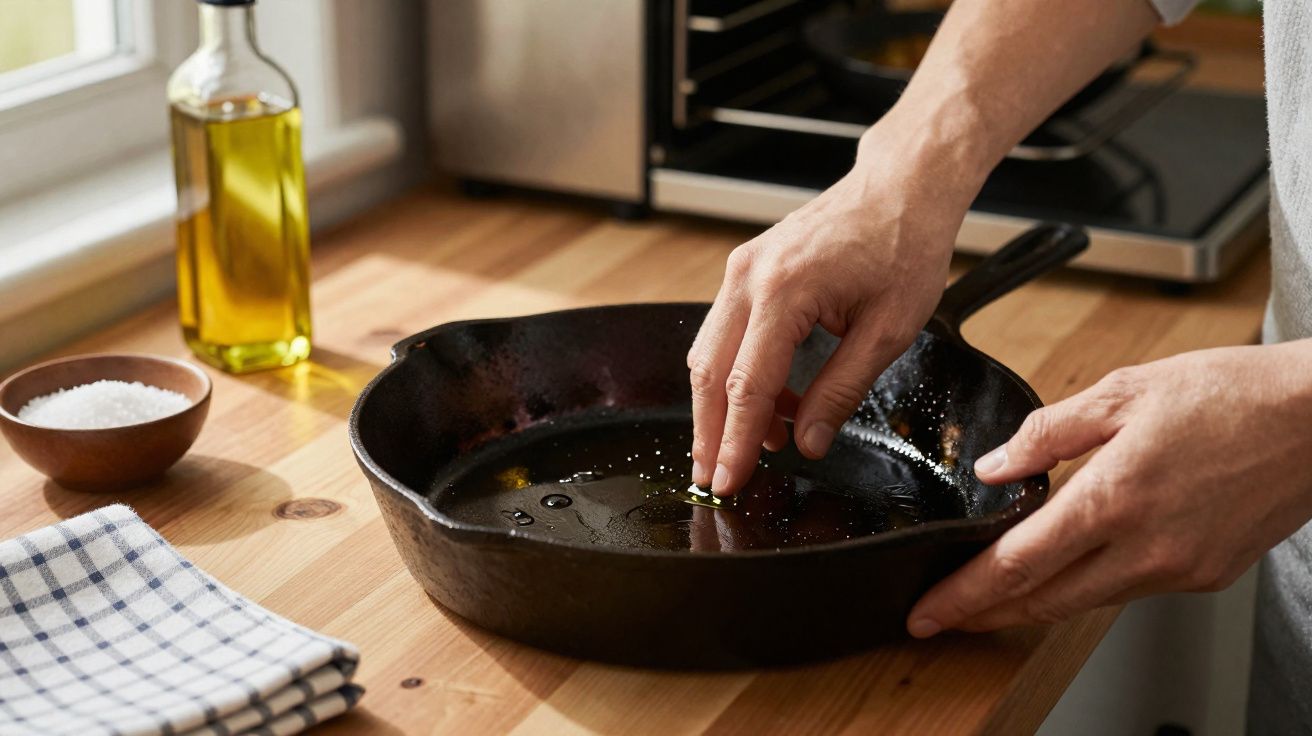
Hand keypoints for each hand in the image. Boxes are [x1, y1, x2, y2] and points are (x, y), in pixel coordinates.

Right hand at [687, 122, 981, 495]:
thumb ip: (842, 391)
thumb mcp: (888, 331)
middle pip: (709, 372)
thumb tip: (808, 442)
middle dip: (710, 432)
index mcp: (785, 291)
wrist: (900, 187)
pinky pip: (726, 332)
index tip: (730, 481)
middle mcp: (749, 277)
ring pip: (709, 353)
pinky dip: (738, 374)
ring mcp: (742, 269)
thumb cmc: (904, 246)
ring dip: (721, 406)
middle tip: (715, 479)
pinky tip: (772, 405)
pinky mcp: (745, 270)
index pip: (747, 386)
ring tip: (749, 449)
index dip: (736, 441)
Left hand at [906, 341, 1311, 636]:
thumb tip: (996, 468)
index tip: (926, 612)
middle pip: (1043, 601)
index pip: (1017, 564)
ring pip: (1084, 602)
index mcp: (1115, 497)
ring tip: (992, 596)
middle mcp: (1146, 548)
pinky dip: (1087, 586)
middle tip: (942, 617)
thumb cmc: (1230, 395)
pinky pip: (1128, 590)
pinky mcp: (1205, 575)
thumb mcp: (1123, 391)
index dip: (964, 595)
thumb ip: (1047, 432)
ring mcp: (1179, 569)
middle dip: (984, 614)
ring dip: (1032, 603)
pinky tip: (1069, 570)